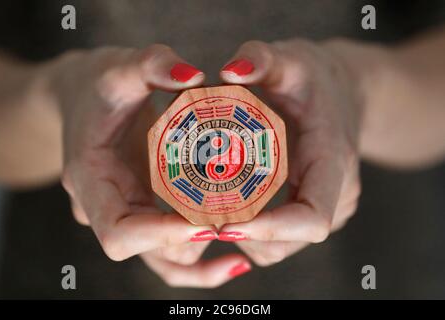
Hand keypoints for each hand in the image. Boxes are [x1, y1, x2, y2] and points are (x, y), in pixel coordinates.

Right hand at [49, 45, 250, 286]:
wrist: (80, 98)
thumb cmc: (97, 85)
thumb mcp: (119, 66)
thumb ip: (151, 64)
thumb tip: (194, 75)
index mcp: (91, 180)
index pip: (118, 233)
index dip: (160, 236)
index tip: (205, 224)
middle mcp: (104, 207)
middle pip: (149, 251)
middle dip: (194, 241)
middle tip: (242, 225)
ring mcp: (125, 213)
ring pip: (164, 258)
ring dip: (203, 253)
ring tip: (247, 236)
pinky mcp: (142, 211)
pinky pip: (171, 248)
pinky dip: (200, 255)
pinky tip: (237, 253)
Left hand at [218, 40, 361, 265]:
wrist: (347, 93)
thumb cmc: (318, 78)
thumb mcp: (292, 58)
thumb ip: (262, 58)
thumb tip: (228, 72)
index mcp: (333, 160)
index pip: (310, 219)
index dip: (269, 230)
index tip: (225, 224)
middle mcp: (338, 194)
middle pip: (289, 242)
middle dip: (245, 238)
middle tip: (200, 217)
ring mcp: (331, 206)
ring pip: (283, 246)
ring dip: (246, 239)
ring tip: (209, 213)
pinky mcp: (319, 208)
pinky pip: (284, 236)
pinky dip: (255, 231)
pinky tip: (229, 208)